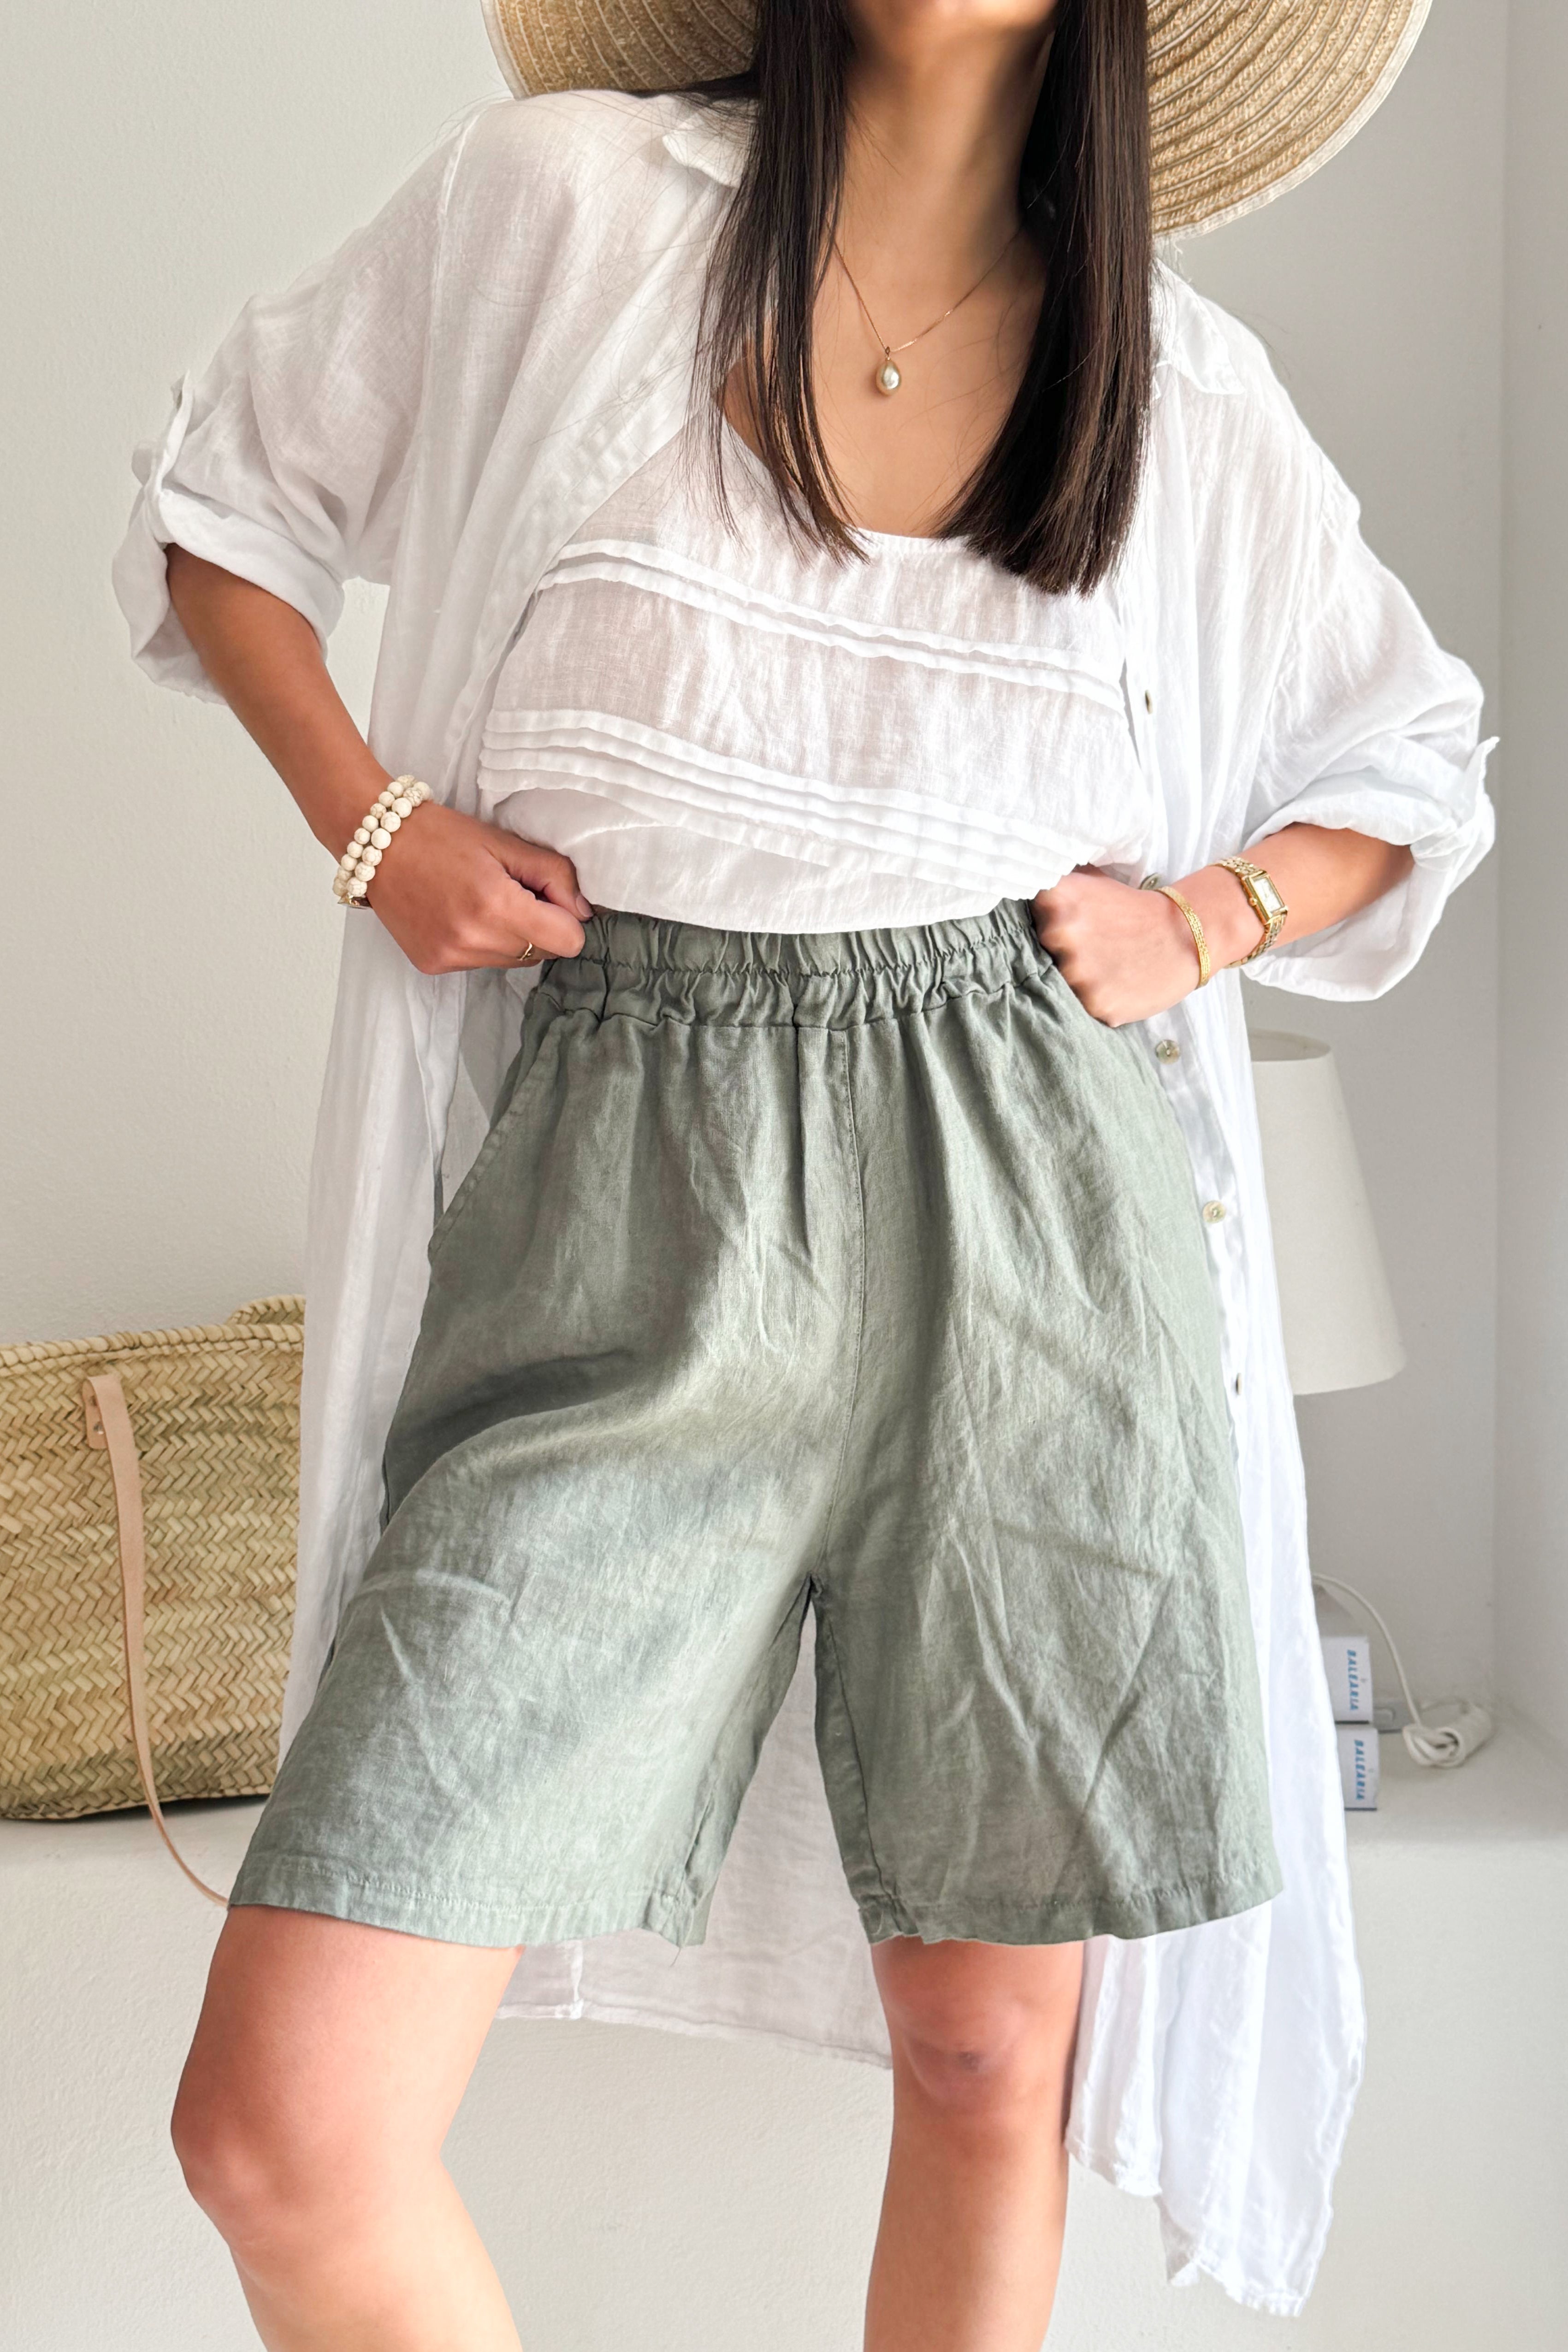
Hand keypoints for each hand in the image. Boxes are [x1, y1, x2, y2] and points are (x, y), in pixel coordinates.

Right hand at [361, 803, 592, 975]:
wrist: (375, 844)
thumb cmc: (440, 835)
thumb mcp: (504, 843)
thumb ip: (554, 874)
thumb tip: (584, 911)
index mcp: (495, 905)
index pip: (567, 942)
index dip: (566, 918)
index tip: (546, 894)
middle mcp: (472, 940)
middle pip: (541, 954)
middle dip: (538, 925)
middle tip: (509, 890)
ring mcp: (450, 957)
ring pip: (512, 962)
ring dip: (510, 936)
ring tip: (480, 900)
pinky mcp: (433, 965)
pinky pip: (481, 963)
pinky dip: (481, 942)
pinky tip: (458, 913)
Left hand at [1031, 867, 1225, 1025]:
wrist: (1185, 935)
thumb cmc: (1133, 910)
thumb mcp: (1092, 883)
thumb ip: (1056, 889)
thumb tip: (1017, 884)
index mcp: (1056, 899)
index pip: (1019, 919)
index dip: (1037, 927)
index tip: (1055, 928)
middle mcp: (1060, 934)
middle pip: (1034, 955)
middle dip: (1055, 955)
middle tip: (1088, 950)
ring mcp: (1076, 972)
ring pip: (1056, 984)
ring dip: (1075, 980)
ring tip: (1102, 968)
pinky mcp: (1095, 1003)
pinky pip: (1081, 1007)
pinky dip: (1094, 999)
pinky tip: (1114, 985)